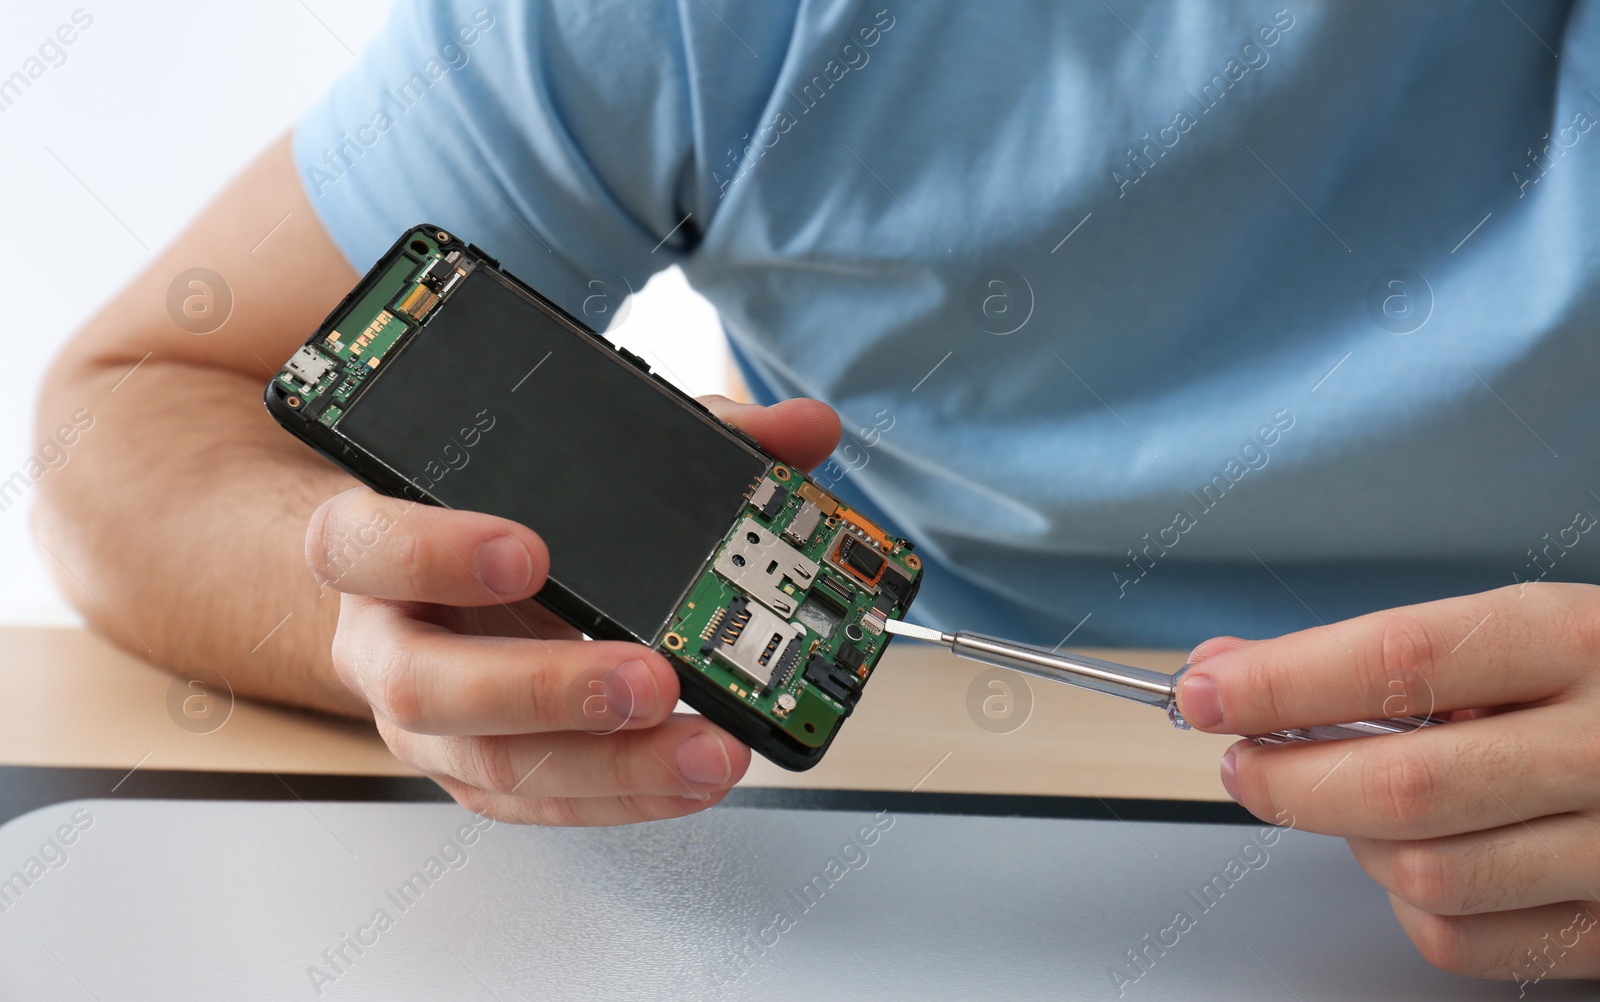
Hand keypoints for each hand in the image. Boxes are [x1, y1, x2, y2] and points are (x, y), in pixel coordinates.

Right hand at [306, 395, 840, 825]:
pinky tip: (691, 777)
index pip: (358, 544)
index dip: (433, 552)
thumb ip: (687, 432)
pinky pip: (538, 804)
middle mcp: (383, 639)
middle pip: (423, 686)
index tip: (528, 552)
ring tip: (703, 747)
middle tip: (647, 679)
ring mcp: (427, 719)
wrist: (435, 579)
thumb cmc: (496, 508)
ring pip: (487, 766)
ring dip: (607, 764)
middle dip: (544, 689)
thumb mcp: (572, 455)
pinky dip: (624, 794)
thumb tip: (801, 430)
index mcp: (375, 540)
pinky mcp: (476, 771)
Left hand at [1175, 583, 1599, 983]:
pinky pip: (1460, 941)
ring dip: (1353, 841)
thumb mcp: (1518, 635)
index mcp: (1579, 642)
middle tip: (1243, 761)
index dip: (1280, 682)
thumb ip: (1373, 653)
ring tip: (1353, 799)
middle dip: (1290, 778)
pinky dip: (1407, 903)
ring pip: (1424, 873)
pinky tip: (1422, 852)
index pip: (1398, 660)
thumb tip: (1228, 668)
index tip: (1204, 691)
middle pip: (1402, 785)